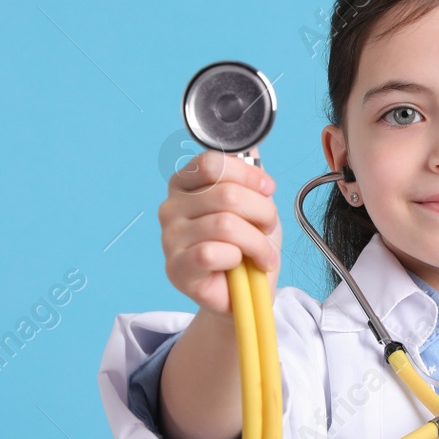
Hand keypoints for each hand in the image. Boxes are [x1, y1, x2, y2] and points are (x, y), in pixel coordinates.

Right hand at [160, 150, 282, 316]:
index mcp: (185, 183)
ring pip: (224, 224)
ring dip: (256, 241)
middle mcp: (171, 207)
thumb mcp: (254, 204)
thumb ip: (248, 175)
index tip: (268, 189)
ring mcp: (169, 237)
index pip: (212, 163)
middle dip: (261, 212)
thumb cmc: (246, 247)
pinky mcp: (176, 267)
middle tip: (269, 229)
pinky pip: (212, 252)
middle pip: (225, 194)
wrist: (244, 293)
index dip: (248, 174)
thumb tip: (251, 145)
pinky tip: (242, 265)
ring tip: (263, 253)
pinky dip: (237, 259)